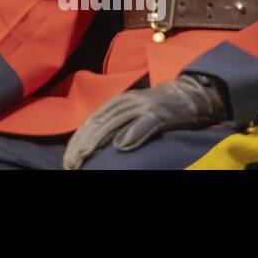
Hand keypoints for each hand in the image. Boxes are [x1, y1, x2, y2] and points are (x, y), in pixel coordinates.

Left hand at [62, 73, 228, 169]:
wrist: (188, 94)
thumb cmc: (159, 108)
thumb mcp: (133, 114)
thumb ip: (116, 125)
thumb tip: (97, 143)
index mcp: (117, 102)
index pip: (92, 122)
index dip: (78, 140)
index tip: (69, 159)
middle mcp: (125, 102)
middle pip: (98, 123)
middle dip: (81, 144)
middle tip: (70, 163)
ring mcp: (142, 106)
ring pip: (113, 123)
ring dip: (97, 141)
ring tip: (83, 156)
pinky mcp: (159, 113)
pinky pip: (144, 123)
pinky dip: (132, 134)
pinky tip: (120, 147)